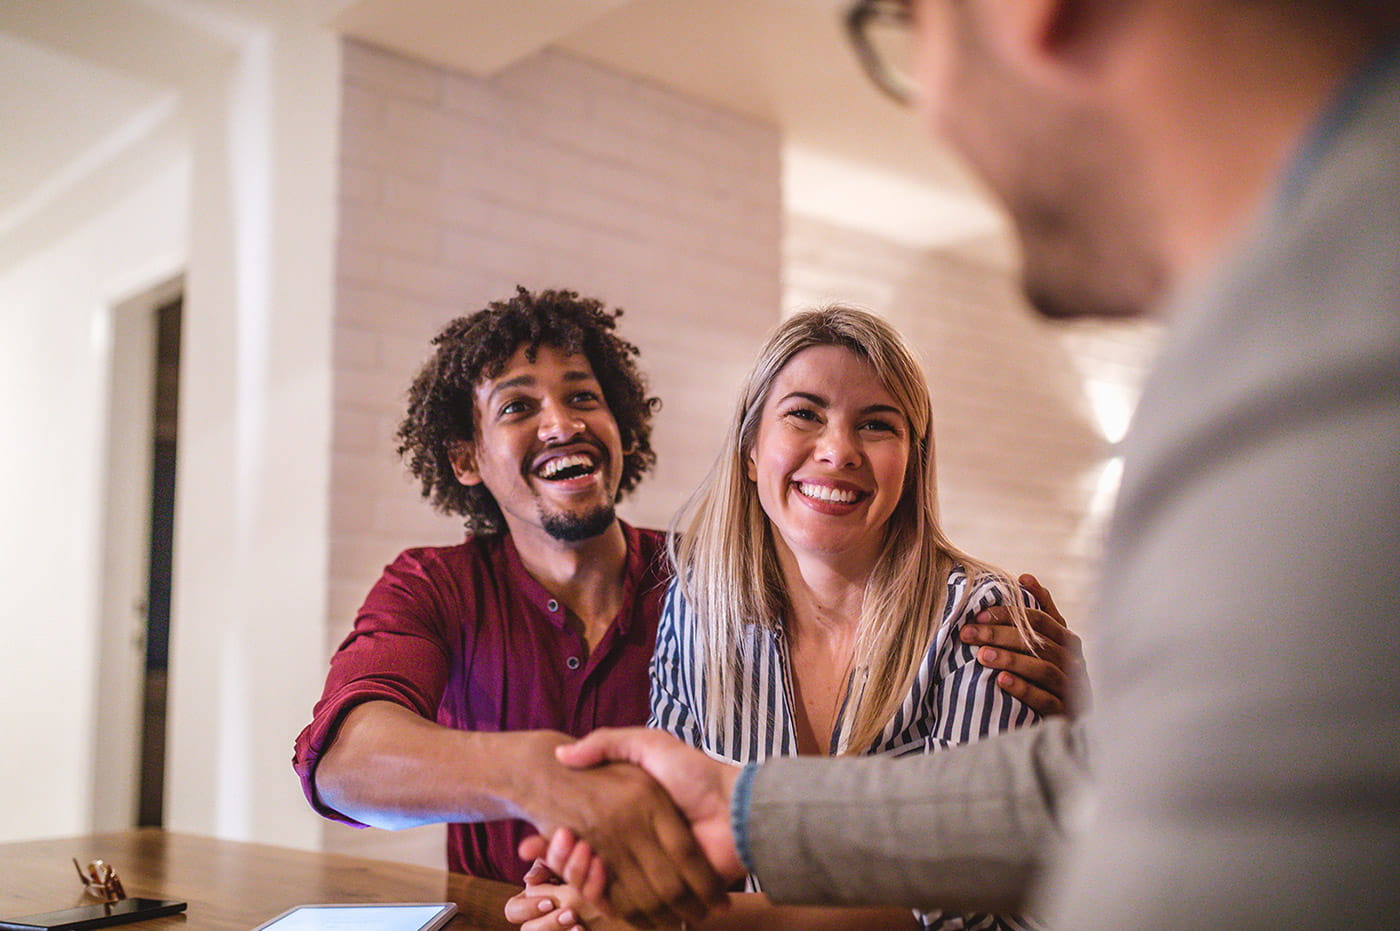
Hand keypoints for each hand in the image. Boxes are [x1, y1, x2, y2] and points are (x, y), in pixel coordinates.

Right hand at [504, 860, 598, 930]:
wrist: (612, 874)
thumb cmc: (581, 860)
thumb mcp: (565, 854)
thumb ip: (545, 856)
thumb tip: (529, 878)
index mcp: (530, 899)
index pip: (513, 910)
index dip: (528, 908)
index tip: (549, 901)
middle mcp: (539, 919)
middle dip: (548, 924)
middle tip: (570, 913)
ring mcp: (554, 929)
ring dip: (558, 930)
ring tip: (578, 923)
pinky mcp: (571, 930)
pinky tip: (583, 929)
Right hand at [514, 732, 723, 928]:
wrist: (733, 806)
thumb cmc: (694, 772)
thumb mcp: (647, 744)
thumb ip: (608, 742)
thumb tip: (564, 752)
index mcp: (627, 819)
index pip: (580, 834)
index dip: (552, 841)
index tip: (527, 842)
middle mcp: (632, 847)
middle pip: (581, 862)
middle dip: (553, 859)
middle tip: (528, 851)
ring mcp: (644, 871)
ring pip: (594, 883)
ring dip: (570, 873)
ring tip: (558, 854)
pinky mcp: (658, 893)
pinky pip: (619, 903)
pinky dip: (597, 893)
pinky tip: (586, 872)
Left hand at [962, 574, 1090, 717]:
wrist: (1073, 719)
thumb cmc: (1054, 672)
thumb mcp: (1050, 641)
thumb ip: (1041, 611)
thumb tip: (1024, 577)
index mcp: (1067, 640)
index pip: (1039, 619)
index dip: (1009, 614)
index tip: (979, 613)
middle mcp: (1072, 661)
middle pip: (1037, 641)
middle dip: (1000, 635)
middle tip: (969, 633)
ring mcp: (1070, 687)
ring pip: (1042, 668)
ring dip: (1011, 659)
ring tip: (982, 655)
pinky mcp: (1064, 712)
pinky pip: (1045, 699)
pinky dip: (1023, 688)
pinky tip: (1001, 680)